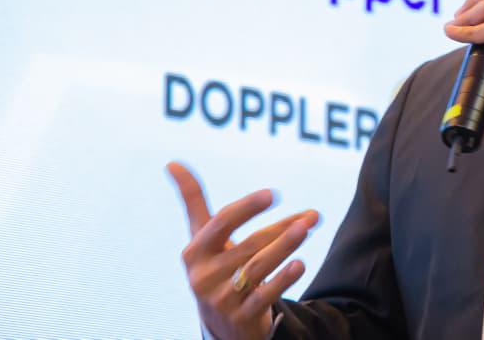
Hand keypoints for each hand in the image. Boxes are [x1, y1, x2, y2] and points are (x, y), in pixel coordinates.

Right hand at [167, 162, 319, 339]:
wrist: (219, 321)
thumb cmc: (214, 266)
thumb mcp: (202, 236)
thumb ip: (193, 200)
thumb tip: (172, 161)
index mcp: (195, 251)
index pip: (222, 224)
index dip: (246, 208)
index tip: (272, 194)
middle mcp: (204, 276)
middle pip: (249, 245)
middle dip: (281, 229)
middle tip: (312, 215)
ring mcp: (221, 299)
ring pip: (258, 268)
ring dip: (285, 247)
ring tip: (307, 229)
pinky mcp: (240, 317)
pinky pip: (264, 296)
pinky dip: (282, 280)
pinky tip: (300, 264)